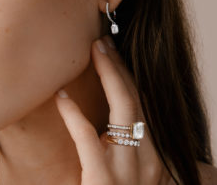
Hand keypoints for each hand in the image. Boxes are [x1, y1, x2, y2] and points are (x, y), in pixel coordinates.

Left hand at [54, 35, 163, 184]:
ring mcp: (128, 169)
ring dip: (107, 76)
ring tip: (93, 54)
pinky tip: (62, 96)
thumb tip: (112, 120)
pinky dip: (75, 114)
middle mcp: (149, 157)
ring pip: (122, 109)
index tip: (115, 54)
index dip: (130, 76)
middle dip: (120, 68)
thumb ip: (128, 145)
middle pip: (135, 99)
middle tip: (103, 44)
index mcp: (154, 153)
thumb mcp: (133, 169)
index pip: (143, 105)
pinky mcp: (103, 180)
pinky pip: (88, 138)